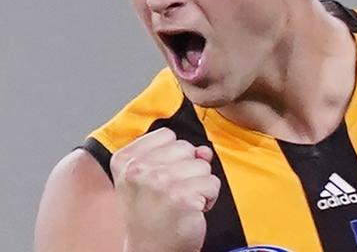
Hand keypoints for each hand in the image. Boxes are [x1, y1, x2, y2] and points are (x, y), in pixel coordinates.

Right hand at [110, 127, 220, 251]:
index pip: (168, 135)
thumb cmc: (150, 213)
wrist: (150, 251)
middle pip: (186, 148)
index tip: (160, 177)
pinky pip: (212, 183)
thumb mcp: (151, 176)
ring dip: (198, 184)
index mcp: (125, 159)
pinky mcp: (182, 197)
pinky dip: (208, 198)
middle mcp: (139, 169)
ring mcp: (160, 182)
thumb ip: (176, 153)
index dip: (172, 156)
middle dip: (187, 169)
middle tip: (171, 193)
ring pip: (202, 165)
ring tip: (181, 202)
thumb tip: (204, 150)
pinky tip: (191, 210)